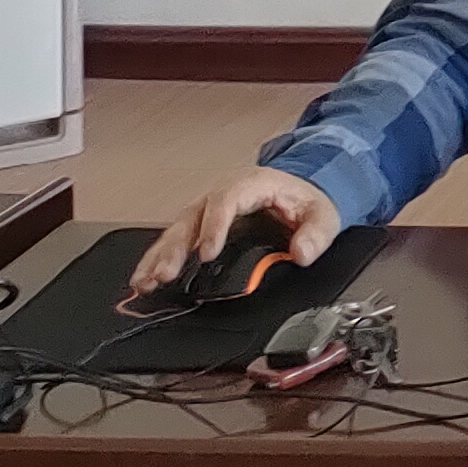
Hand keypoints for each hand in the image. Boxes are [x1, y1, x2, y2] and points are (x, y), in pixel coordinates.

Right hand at [127, 167, 335, 307]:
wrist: (301, 192)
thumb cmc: (306, 201)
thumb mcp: (323, 214)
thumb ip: (316, 234)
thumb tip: (302, 253)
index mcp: (251, 184)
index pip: (226, 200)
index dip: (213, 226)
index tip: (207, 254)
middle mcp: (223, 194)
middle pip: (192, 217)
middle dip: (176, 247)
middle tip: (165, 274)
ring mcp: (208, 208)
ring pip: (177, 229)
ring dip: (160, 256)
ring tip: (145, 281)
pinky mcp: (201, 224)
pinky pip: (176, 239)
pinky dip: (159, 259)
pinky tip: (145, 279)